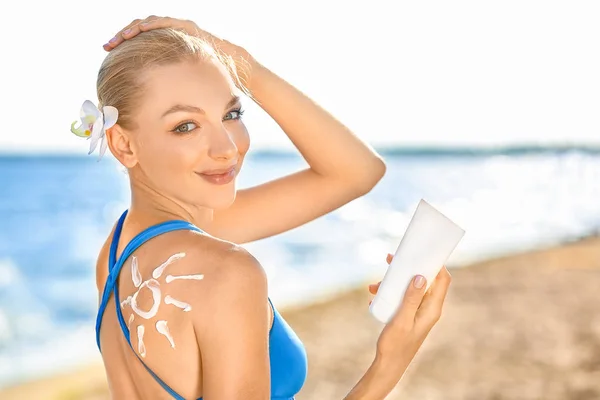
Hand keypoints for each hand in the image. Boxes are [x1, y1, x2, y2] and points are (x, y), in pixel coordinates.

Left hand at [103, 16, 254, 85]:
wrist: (234, 70)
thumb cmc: (210, 83)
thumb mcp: (181, 88)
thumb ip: (165, 92)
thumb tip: (151, 111)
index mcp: (167, 52)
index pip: (140, 45)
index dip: (124, 49)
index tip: (109, 58)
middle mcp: (171, 38)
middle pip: (140, 32)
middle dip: (122, 37)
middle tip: (108, 46)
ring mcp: (180, 31)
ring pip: (150, 24)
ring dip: (132, 29)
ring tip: (119, 38)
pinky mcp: (189, 27)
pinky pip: (166, 22)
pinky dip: (151, 24)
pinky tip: (139, 29)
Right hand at [369, 253, 451, 374]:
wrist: (388, 365)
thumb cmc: (396, 345)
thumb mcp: (402, 320)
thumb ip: (412, 299)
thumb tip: (421, 276)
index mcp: (432, 309)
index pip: (443, 280)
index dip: (437, 264)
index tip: (423, 251)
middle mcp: (428, 308)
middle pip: (425, 280)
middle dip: (408, 268)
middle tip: (391, 259)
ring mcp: (418, 311)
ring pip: (410, 287)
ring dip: (393, 282)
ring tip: (373, 285)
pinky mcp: (409, 314)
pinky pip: (402, 297)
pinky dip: (389, 293)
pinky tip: (374, 297)